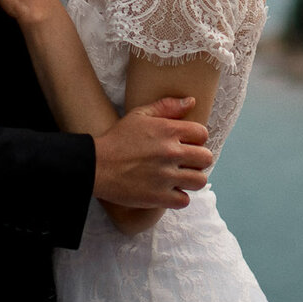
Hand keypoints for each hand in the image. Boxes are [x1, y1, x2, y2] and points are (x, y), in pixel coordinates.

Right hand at [94, 95, 214, 209]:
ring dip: (191, 180)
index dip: (196, 139)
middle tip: (185, 162)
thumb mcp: (139, 115)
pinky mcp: (159, 197)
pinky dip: (178, 197)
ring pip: (200, 180)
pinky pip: (185, 200)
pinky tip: (169, 191)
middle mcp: (171, 153)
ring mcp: (166, 176)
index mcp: (168, 131)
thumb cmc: (117, 139)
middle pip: (206, 158)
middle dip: (197, 160)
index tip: (186, 144)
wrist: (96, 166)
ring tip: (180, 178)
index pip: (202, 134)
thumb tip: (191, 101)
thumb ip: (166, 106)